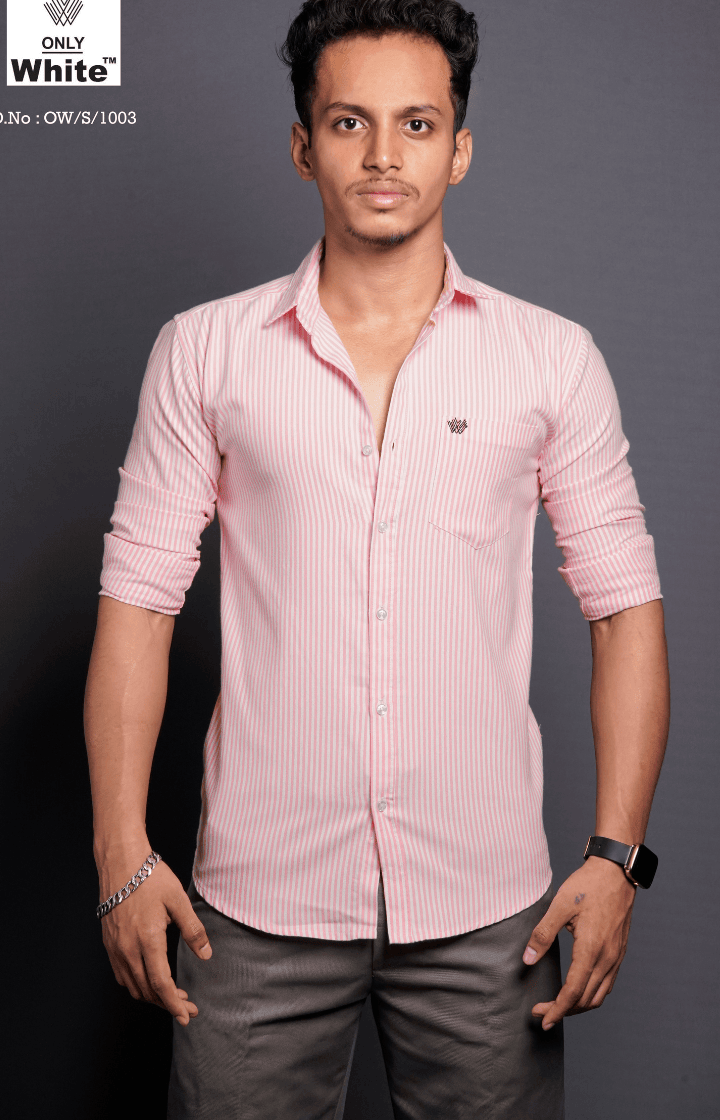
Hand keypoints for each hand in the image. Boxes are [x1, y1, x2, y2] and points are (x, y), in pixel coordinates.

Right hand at [98, 846, 211, 1025]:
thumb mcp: (178, 900)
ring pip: (132, 986)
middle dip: (168, 1004)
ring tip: (174, 996)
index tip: (187, 1016)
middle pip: (147, 990)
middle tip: (188, 1008)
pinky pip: (121, 975)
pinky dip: (137, 985)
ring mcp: (115, 948)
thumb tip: (206, 955)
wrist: (120, 861)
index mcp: (147, 940)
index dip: (174, 1004)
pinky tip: (151, 980)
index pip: (161, 984)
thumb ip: (193, 930)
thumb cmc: (151, 877)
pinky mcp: (109, 943)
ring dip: (152, 996)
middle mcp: (127, 949)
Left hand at [522, 856, 636, 1028]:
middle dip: (563, 1011)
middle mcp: (607, 958)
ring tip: (559, 1006)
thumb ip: (542, 934)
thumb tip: (527, 959)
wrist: (616, 871)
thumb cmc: (588, 885)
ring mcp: (616, 957)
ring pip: (599, 996)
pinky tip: (579, 990)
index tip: (542, 1018)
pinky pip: (607, 984)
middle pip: (586, 1000)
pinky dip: (592, 995)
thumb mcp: (559, 905)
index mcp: (591, 949)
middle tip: (542, 1011)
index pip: (573, 992)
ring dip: (578, 1006)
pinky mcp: (619, 952)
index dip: (556, 1009)